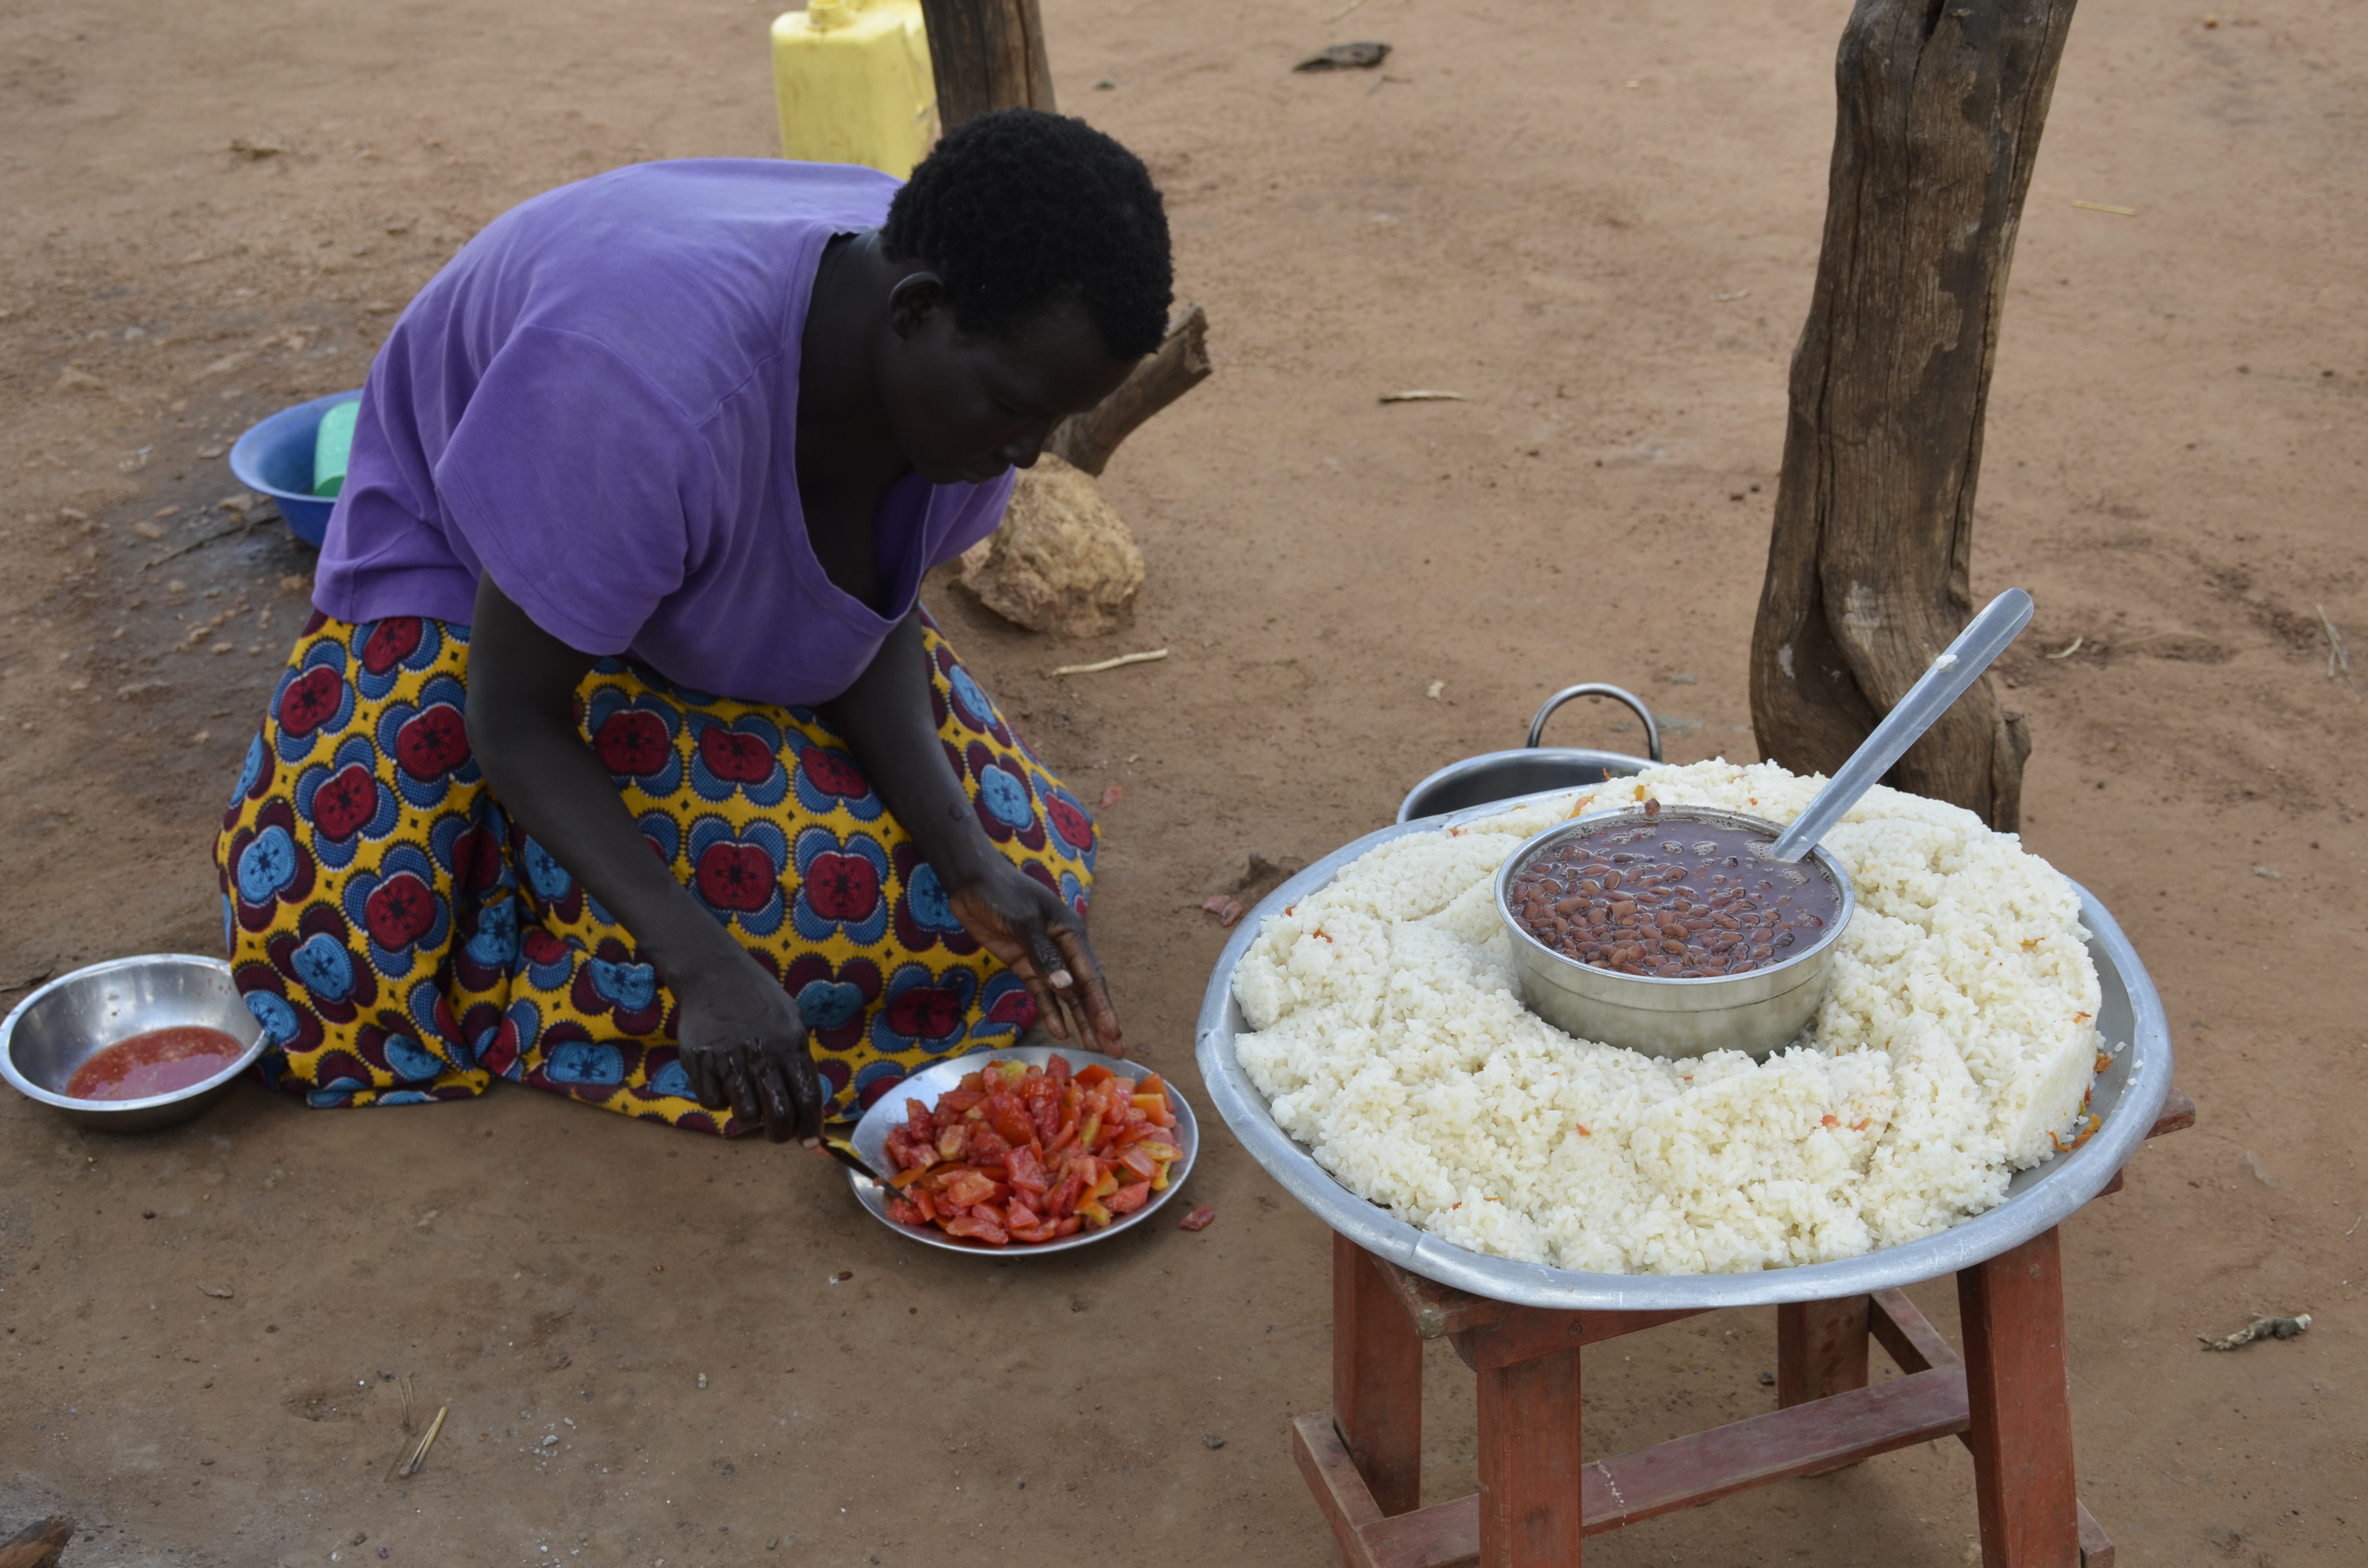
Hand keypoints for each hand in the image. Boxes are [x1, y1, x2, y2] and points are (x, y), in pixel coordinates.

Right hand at [671, 948, 826, 1142]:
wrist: (713, 974)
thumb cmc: (757, 999)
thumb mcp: (790, 1020)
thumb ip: (798, 1060)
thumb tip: (808, 1107)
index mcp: (791, 1044)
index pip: (809, 1098)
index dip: (811, 1127)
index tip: (809, 1142)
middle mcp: (762, 1054)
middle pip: (779, 1116)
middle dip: (780, 1134)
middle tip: (776, 1133)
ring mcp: (729, 1059)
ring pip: (745, 1115)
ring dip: (749, 1117)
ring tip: (747, 1098)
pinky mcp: (700, 1063)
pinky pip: (713, 1103)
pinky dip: (719, 1100)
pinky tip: (722, 1080)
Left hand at [947, 858, 1123, 1055]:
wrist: (971, 881)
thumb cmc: (1002, 893)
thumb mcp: (1023, 921)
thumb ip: (1044, 956)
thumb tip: (1067, 988)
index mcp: (1071, 933)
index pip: (1091, 977)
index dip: (1102, 1006)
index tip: (1113, 1032)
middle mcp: (1063, 947)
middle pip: (1084, 989)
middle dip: (1099, 1018)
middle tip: (1114, 1049)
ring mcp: (1043, 958)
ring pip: (1066, 995)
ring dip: (1079, 1019)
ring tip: (1094, 1046)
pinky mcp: (1024, 963)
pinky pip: (1041, 992)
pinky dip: (1050, 1010)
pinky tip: (1059, 1031)